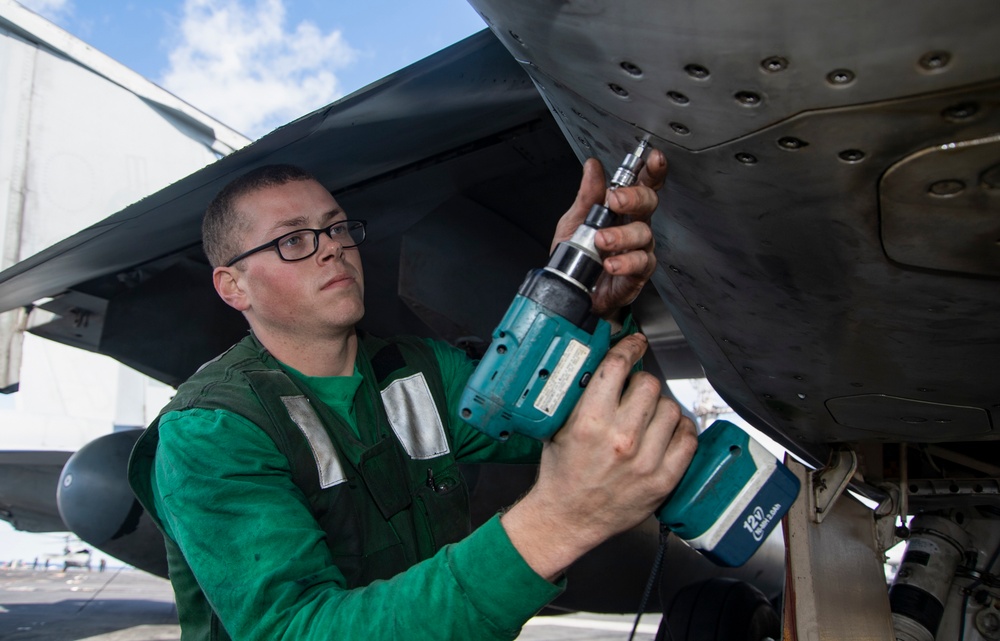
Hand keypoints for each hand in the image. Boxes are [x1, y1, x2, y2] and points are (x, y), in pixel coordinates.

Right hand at [500, 333, 696, 579]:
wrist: (567, 518)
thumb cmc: (561, 474)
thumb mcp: (558, 427)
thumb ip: (580, 395)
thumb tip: (603, 361)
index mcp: (589, 422)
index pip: (618, 366)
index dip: (629, 347)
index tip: (635, 344)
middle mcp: (620, 439)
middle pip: (649, 384)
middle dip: (642, 382)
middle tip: (635, 390)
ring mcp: (646, 461)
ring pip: (670, 409)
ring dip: (660, 406)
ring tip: (649, 415)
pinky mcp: (663, 480)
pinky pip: (687, 439)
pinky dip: (680, 429)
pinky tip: (667, 430)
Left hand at [549, 149, 667, 320]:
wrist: (574, 289)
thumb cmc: (579, 255)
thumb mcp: (575, 220)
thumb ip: (587, 196)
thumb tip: (593, 167)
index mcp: (622, 209)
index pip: (642, 184)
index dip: (652, 171)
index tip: (654, 159)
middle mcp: (634, 226)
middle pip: (649, 204)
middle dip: (635, 198)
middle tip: (616, 200)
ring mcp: (639, 248)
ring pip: (643, 234)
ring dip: (622, 235)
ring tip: (601, 240)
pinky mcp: (638, 272)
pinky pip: (640, 263)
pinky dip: (625, 262)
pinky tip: (611, 263)